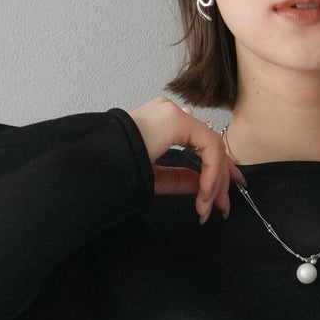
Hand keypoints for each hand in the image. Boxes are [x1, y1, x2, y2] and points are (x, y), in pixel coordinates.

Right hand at [126, 96, 247, 222]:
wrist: (95, 166)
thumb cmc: (115, 169)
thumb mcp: (154, 177)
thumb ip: (179, 178)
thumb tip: (202, 185)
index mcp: (163, 122)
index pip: (201, 143)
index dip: (218, 170)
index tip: (223, 195)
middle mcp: (170, 112)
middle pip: (210, 144)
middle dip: (222, 179)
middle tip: (223, 207)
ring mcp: (173, 112)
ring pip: (213, 146)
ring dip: (216, 180)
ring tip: (208, 206)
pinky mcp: (176, 119)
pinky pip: (207, 146)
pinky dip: (211, 172)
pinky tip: (204, 193)